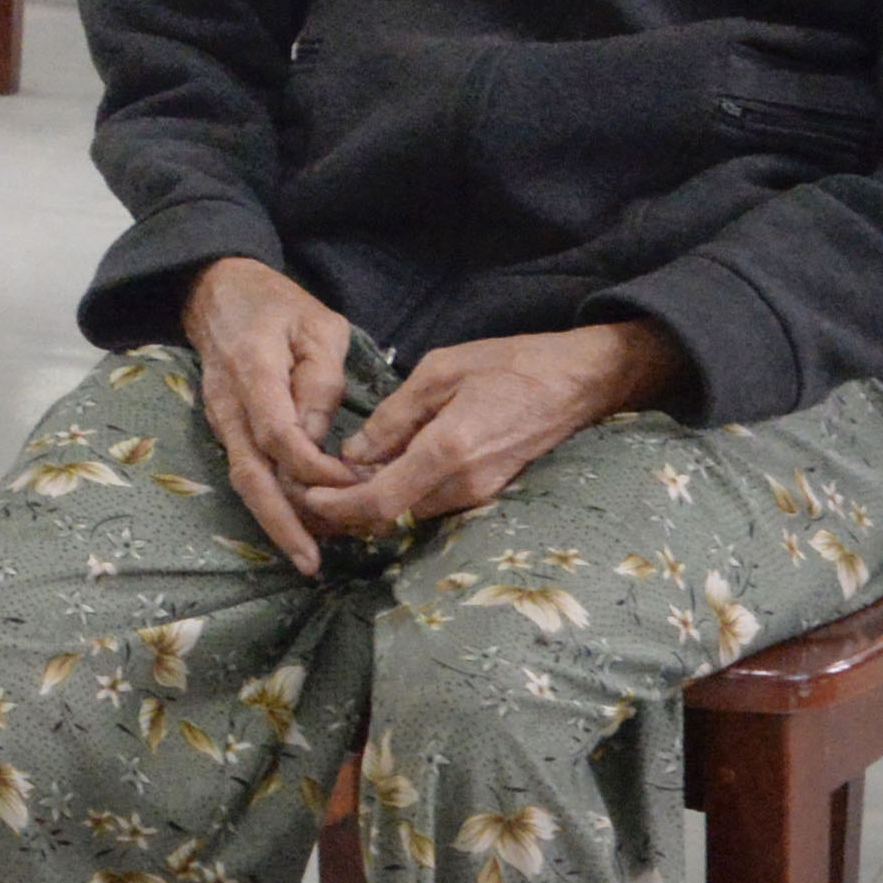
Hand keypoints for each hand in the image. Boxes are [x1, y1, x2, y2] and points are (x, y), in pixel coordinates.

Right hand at [183, 257, 364, 574]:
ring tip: (310, 555)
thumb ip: (321, 380)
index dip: (314, 469)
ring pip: (243, 480)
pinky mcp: (224, 427)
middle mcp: (228, 404)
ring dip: (275, 520)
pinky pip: (245, 470)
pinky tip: (298, 524)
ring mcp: (220, 418)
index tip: (355, 484)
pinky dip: (270, 501)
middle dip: (280, 522)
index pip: (279, 435)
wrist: (217, 291)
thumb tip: (321, 440)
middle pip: (249, 475)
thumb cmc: (278, 305)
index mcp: (253, 371)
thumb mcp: (319, 326)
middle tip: (312, 563)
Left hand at [314, 321, 680, 542]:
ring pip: (409, 513)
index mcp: (447, 452)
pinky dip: (397, 495)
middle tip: (304, 489)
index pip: (380, 503)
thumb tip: (353, 456)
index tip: (304, 495)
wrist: (578, 383)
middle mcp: (464, 485)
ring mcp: (480, 494)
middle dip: (343, 511)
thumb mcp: (440, 372)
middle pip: (390, 518)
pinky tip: (375, 474)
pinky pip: (431, 502)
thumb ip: (393, 418)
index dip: (336, 508)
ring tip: (330, 481)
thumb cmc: (509, 365)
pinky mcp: (488, 492)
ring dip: (369, 505)